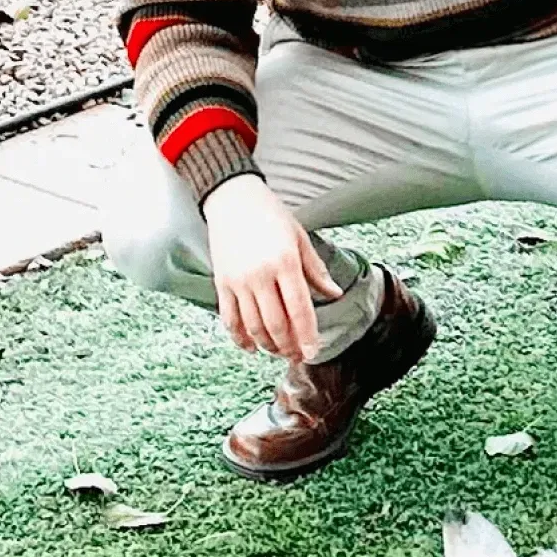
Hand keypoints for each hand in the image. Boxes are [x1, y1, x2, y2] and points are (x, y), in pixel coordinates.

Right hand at [201, 174, 342, 361]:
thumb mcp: (300, 238)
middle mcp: (260, 275)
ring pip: (253, 326)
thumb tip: (335, 294)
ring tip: (279, 351)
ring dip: (268, 345)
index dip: (307, 335)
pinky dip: (240, 337)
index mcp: (285, 263)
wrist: (233, 199)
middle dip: (289, 346)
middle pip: (276, 324)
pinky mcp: (221, 283)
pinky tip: (252, 347)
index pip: (299, 309)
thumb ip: (316, 271)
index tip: (313, 352)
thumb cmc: (271, 216)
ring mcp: (238, 281)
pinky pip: (230, 319)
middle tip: (298, 357)